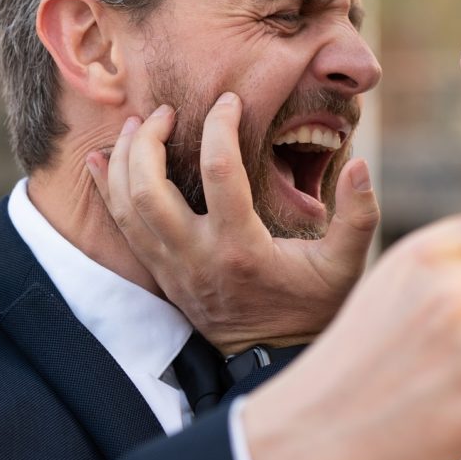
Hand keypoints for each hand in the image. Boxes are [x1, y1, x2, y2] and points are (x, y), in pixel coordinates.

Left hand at [86, 96, 379, 352]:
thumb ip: (358, 215)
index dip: (221, 127)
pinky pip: (121, 230)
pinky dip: (107, 191)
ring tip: (139, 125)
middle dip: (149, 142)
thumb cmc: (312, 307)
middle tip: (166, 112)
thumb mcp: (345, 266)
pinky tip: (100, 161)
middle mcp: (197, 257)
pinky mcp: (162, 276)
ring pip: (126, 208)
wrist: (274, 358)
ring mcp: (173, 269)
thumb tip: (361, 164)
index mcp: (242, 248)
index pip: (220, 173)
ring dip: (125, 160)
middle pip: (148, 190)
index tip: (229, 100)